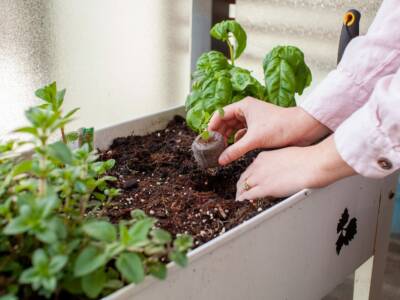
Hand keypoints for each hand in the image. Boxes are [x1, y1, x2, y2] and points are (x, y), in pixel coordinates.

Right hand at [208, 97, 329, 165]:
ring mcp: (253, 119)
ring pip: (234, 128)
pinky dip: (238, 141)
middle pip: (226, 121)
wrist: (302, 129)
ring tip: (221, 148)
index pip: (220, 114)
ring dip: (228, 137)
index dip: (212, 125)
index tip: (206, 137)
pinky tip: (235, 148)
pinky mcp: (259, 128)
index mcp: (244, 106)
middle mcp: (247, 110)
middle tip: (212, 145)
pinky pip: (243, 133)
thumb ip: (235, 150)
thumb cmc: (280, 126)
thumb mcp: (254, 139)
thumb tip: (221, 159)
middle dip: (219, 133)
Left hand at [236, 135, 355, 199]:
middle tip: (240, 193)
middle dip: (240, 186)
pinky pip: (248, 195)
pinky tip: (241, 202)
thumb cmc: (307, 159)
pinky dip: (243, 199)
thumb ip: (278, 163)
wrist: (313, 163)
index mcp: (263, 157)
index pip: (250, 169)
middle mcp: (259, 166)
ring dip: (240, 194)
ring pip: (243, 186)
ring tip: (239, 200)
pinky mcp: (266, 188)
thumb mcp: (286, 156)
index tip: (247, 182)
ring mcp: (261, 177)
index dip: (247, 177)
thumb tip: (279, 171)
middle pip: (243, 177)